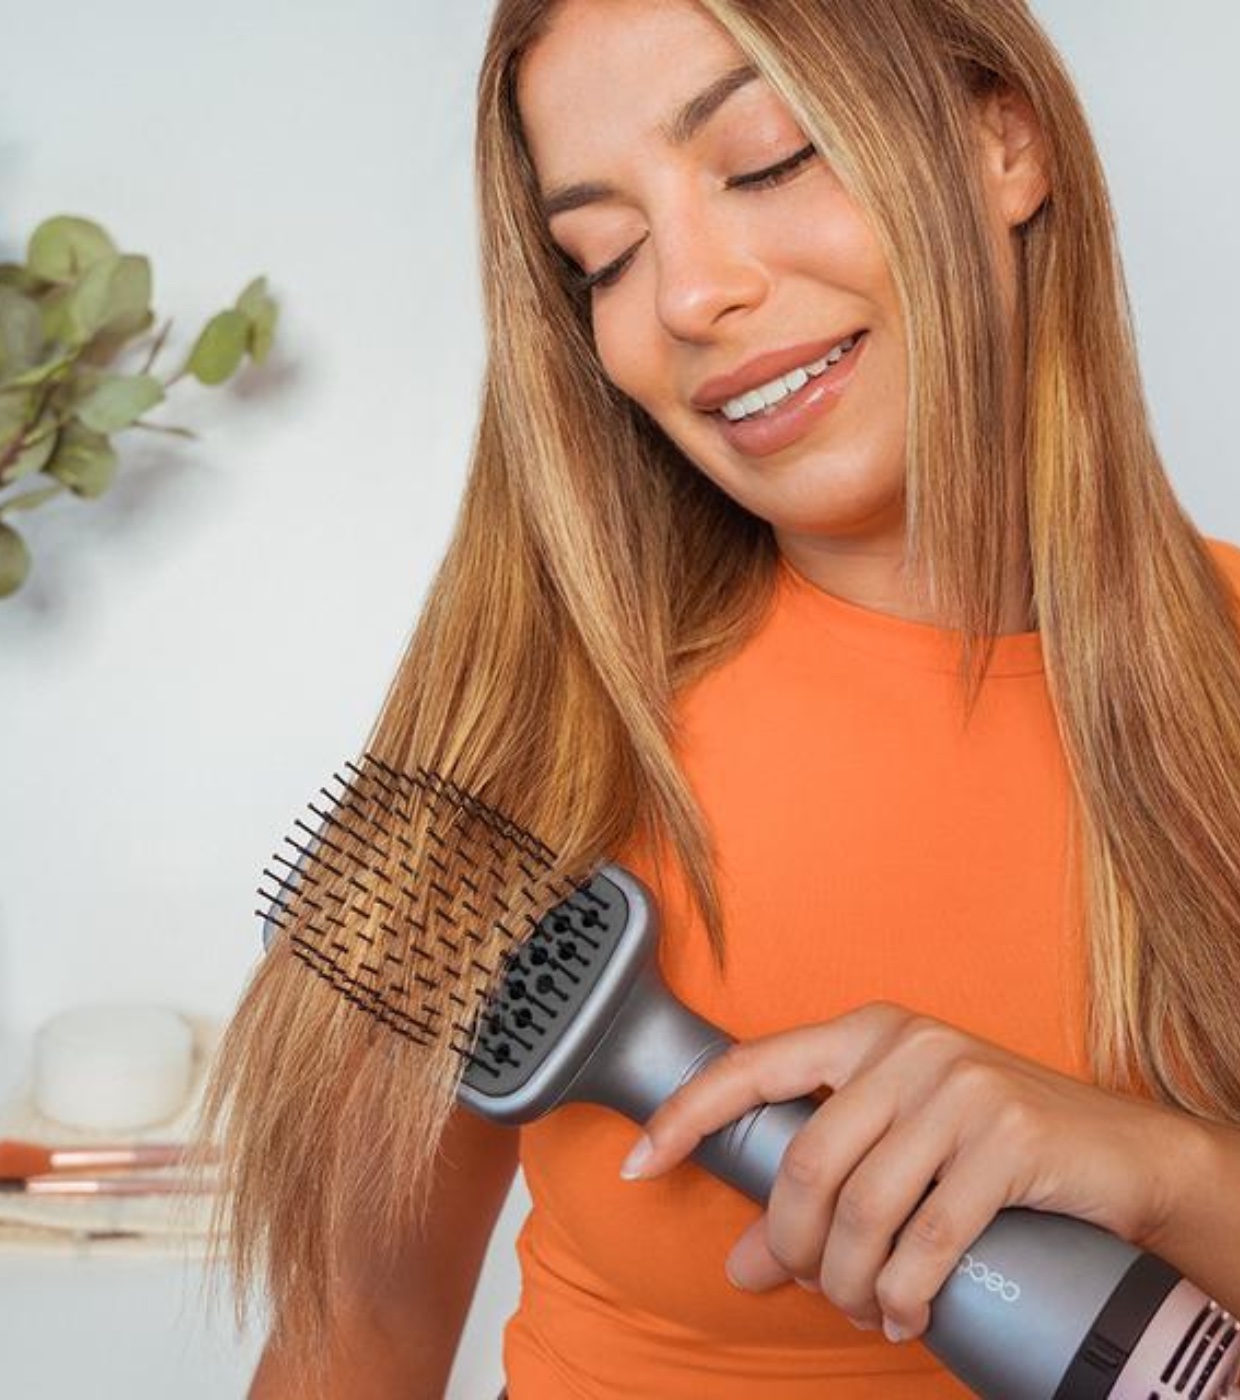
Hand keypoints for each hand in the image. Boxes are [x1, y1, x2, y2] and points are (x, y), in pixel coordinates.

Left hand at [618, 1002, 1188, 1342]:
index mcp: (865, 1032)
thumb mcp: (899, 1150)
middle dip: (796, 1245)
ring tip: (860, 1309)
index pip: (751, 1066)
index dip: (686, 1115)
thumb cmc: (994, 1143)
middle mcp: (906, 1046)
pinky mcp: (1008, 1137)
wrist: (1120, 1150)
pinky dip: (902, 1295)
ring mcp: (959, 1087)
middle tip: (812, 1285)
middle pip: (805, 1164)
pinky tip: (902, 1317)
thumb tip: (743, 1264)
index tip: (638, 1163)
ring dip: (848, 1283)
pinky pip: (927, 1240)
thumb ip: (819, 1193)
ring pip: (862, 1209)